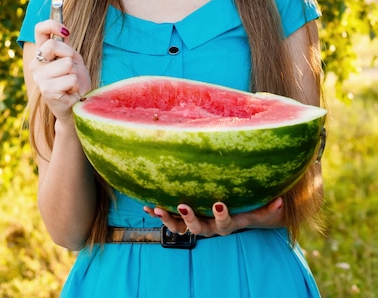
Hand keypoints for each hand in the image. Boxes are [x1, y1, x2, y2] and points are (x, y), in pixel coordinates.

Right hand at [29, 19, 90, 121]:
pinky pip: (70, 78)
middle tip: (72, 67)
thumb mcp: (72, 58)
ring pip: (66, 63)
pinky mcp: (47, 90)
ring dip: (75, 73)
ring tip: (71, 82)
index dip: (52, 24)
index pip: (40, 30)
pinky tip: (70, 91)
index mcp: (41, 54)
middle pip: (52, 46)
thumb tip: (64, 29)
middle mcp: (35, 64)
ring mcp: (39, 78)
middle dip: (69, 54)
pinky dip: (75, 85)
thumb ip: (64, 45)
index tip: (65, 31)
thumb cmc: (74, 79)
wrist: (77, 103)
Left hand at [143, 198, 283, 236]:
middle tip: (183, 204)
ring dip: (169, 219)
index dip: (221, 215)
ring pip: (181, 227)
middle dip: (190, 217)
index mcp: (228, 223)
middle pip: (199, 228)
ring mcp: (197, 224)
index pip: (225, 222)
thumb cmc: (251, 208)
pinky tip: (146, 206)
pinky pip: (170, 220)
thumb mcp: (261, 208)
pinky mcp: (185, 219)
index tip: (219, 202)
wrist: (239, 217)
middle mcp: (211, 227)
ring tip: (157, 208)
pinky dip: (158, 214)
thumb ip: (270, 207)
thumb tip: (281, 200)